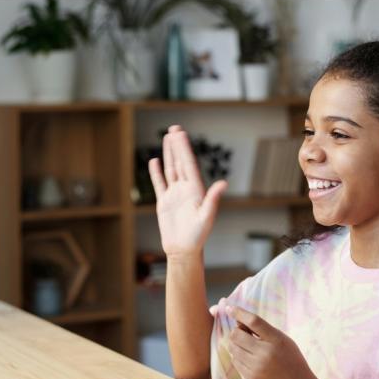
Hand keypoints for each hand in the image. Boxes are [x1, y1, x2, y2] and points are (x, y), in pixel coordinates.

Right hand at [148, 125, 227, 258]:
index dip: (184, 149)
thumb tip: (223, 182)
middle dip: (178, 146)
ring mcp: (174, 194)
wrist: (183, 250)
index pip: (189, 165)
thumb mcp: (206, 217)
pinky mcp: (164, 202)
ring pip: (171, 169)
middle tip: (174, 128)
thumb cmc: (198, 236)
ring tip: (167, 138)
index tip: (180, 134)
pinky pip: (160, 184)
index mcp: (196, 190)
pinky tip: (155, 160)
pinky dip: (156, 172)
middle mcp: (186, 189)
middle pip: (180, 163)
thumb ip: (213, 199)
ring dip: (169, 154)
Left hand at [223, 304, 315, 378]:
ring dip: (236, 345)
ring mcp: (257, 367)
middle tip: (245, 334)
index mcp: (276, 340)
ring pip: (232, 348)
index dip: (239, 313)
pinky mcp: (251, 378)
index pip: (254, 321)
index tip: (230, 308)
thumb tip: (238, 322)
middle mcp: (265, 353)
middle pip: (236, 335)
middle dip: (237, 332)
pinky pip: (235, 361)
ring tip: (250, 348)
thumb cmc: (290, 358)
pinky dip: (239, 357)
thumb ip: (262, 330)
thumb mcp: (282, 339)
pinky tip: (251, 359)